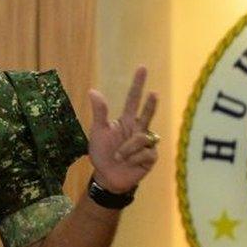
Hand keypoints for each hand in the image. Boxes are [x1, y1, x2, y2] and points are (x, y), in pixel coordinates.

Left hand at [88, 66, 158, 193]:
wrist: (107, 177)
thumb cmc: (102, 154)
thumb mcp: (97, 132)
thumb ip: (99, 113)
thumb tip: (93, 90)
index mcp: (126, 121)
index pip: (133, 99)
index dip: (138, 84)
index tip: (142, 68)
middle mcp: (138, 128)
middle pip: (147, 112)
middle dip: (150, 103)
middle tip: (154, 92)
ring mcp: (147, 143)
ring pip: (142, 138)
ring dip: (127, 149)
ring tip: (119, 157)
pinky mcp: (151, 157)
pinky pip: (145, 153)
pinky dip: (134, 159)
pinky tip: (129, 164)